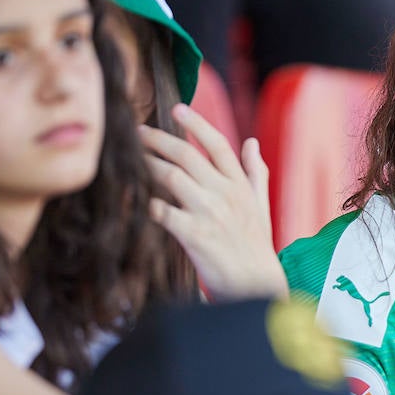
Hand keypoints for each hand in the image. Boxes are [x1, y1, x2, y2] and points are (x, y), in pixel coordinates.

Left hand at [140, 104, 287, 299]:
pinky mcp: (194, 235)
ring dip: (148, 164)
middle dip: (159, 139)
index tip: (177, 108)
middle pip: (187, 155)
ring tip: (131, 159)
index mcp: (241, 186)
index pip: (218, 145)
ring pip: (172, 177)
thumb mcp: (262, 206)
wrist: (256, 286)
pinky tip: (135, 198)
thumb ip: (256, 172)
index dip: (196, 124)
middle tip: (137, 131)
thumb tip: (252, 142)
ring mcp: (210, 213)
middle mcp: (225, 194)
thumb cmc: (256, 247)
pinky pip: (162, 212)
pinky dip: (147, 203)